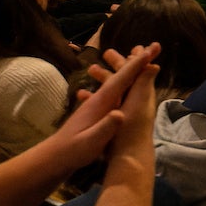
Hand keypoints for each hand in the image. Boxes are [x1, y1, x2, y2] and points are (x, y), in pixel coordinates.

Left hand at [45, 44, 158, 172]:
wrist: (53, 157)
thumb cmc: (73, 151)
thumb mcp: (91, 142)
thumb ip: (105, 127)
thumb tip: (121, 113)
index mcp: (100, 103)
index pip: (121, 80)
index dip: (137, 65)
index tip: (150, 51)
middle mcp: (99, 99)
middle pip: (120, 75)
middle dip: (136, 61)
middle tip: (152, 48)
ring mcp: (96, 105)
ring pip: (116, 82)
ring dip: (129, 70)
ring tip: (141, 60)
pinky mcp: (95, 112)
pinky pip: (113, 92)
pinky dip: (122, 83)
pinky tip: (125, 83)